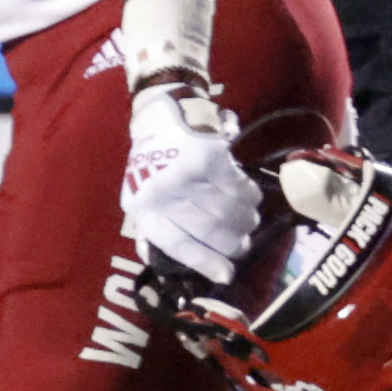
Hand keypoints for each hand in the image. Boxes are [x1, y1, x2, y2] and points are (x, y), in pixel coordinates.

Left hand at [120, 75, 265, 288]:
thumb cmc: (152, 164)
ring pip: (227, 209)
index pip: (177, 244)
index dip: (205, 262)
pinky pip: (237, 186)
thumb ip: (151, 229)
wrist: (160, 116)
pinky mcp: (207, 156)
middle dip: (232, 243)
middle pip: (208, 230)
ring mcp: (186, 173)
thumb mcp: (142, 199)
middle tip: (242, 245)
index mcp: (144, 208)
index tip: (227, 274)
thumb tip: (157, 259)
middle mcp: (163, 192)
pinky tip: (250, 197)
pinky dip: (248, 194)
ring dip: (244, 219)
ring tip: (249, 221)